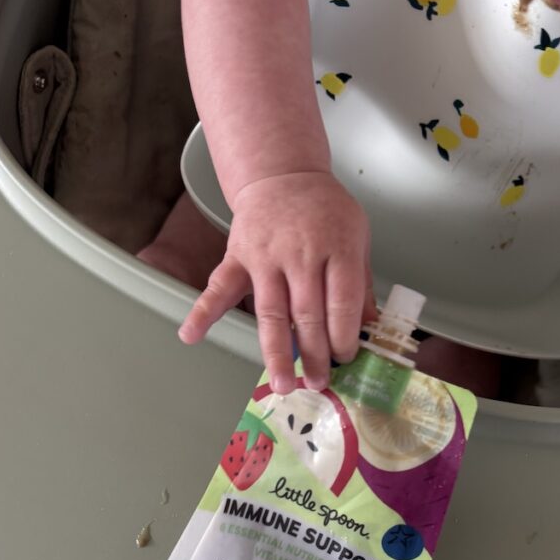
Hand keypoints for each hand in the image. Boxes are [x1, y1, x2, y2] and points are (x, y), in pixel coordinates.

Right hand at [178, 171, 375, 392]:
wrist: (281, 175)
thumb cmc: (323, 211)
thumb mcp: (357, 237)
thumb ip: (360, 284)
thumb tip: (368, 329)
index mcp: (337, 247)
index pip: (342, 302)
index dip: (344, 336)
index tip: (345, 358)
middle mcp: (301, 253)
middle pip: (308, 314)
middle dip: (314, 354)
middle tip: (318, 383)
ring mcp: (266, 256)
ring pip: (272, 312)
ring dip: (277, 352)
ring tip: (283, 384)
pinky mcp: (238, 257)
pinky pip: (219, 286)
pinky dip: (203, 311)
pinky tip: (191, 335)